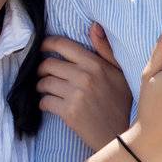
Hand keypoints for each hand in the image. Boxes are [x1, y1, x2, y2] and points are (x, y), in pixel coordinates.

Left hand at [38, 23, 131, 150]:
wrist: (119, 134)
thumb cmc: (120, 103)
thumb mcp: (119, 73)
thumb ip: (105, 49)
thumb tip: (94, 26)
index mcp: (95, 64)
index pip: (62, 45)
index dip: (46, 44)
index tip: (41, 47)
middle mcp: (84, 77)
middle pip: (48, 64)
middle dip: (41, 69)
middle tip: (43, 74)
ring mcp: (76, 95)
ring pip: (44, 83)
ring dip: (41, 86)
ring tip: (46, 90)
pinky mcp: (69, 112)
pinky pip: (45, 101)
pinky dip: (44, 103)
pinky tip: (50, 104)